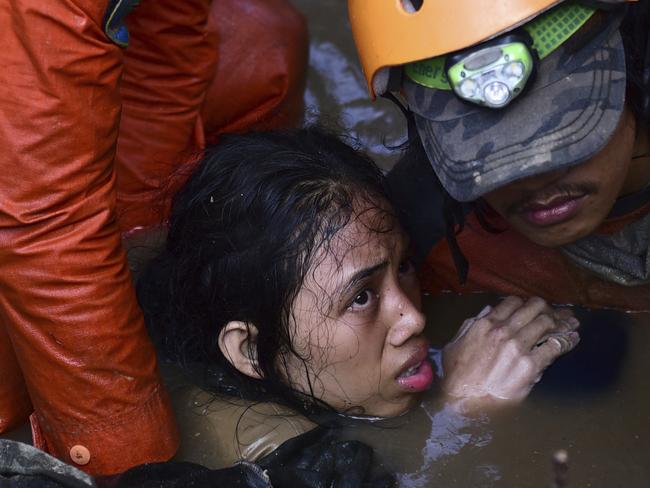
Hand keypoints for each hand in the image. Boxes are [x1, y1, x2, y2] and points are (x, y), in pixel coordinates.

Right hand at [441, 296, 578, 402]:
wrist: (464, 401)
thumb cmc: (457, 375)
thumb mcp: (456, 343)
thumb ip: (471, 325)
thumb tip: (488, 311)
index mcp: (485, 324)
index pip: (514, 302)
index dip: (526, 304)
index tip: (533, 309)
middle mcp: (503, 331)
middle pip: (535, 308)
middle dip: (548, 309)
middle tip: (557, 314)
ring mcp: (518, 347)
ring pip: (548, 323)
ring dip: (562, 322)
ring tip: (571, 323)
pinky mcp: (530, 366)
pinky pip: (555, 346)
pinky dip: (566, 340)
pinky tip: (572, 339)